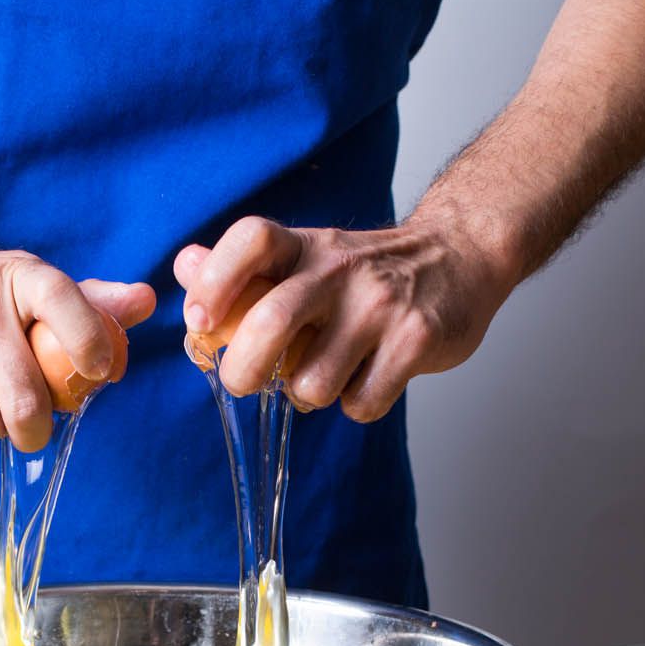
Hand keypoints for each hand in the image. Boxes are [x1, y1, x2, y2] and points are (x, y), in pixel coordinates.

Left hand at [174, 213, 517, 420]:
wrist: (460, 257)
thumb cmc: (364, 272)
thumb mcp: (305, 258)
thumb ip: (244, 269)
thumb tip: (184, 267)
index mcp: (303, 248)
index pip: (250, 240)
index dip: (214, 281)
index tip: (199, 322)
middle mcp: (339, 269)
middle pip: (269, 322)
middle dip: (243, 371)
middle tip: (244, 382)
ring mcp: (380, 304)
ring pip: (313, 382)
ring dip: (309, 395)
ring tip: (324, 376)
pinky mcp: (417, 339)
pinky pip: (362, 402)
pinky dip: (357, 405)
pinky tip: (367, 379)